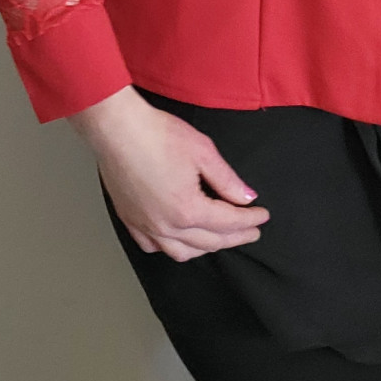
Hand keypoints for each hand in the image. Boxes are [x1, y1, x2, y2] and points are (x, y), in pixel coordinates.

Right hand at [71, 87, 269, 261]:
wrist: (117, 129)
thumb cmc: (158, 134)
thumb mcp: (203, 151)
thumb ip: (227, 179)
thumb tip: (247, 197)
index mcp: (188, 209)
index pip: (228, 222)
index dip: (249, 220)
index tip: (263, 216)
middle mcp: (166, 226)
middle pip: (208, 241)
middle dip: (234, 237)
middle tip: (251, 231)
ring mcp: (145, 226)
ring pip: (182, 252)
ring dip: (206, 247)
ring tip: (220, 238)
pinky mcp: (129, 220)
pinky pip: (153, 247)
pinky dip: (171, 247)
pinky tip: (179, 239)